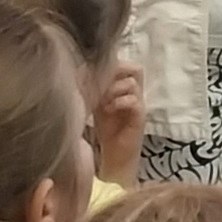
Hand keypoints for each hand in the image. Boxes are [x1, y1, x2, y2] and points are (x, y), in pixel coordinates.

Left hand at [91, 61, 146, 180]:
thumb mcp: (97, 104)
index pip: (125, 64)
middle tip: (102, 84)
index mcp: (125, 87)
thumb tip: (80, 70)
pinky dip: (119, 102)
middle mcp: (134, 93)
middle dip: (117, 72)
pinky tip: (108, 110)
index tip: (93, 74)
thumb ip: (94, 88)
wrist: (116, 156)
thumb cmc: (107, 130)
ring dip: (114, 89)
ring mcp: (139, 104)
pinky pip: (134, 100)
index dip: (111, 65)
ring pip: (132, 82)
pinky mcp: (140, 117)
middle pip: (135, 68)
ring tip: (103, 101)